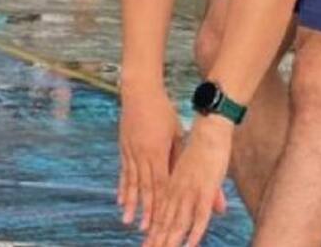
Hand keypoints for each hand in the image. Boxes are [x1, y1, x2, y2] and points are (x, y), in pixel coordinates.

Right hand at [118, 87, 182, 231]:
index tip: (160, 220)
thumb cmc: (163, 111)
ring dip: (131, 203)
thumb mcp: (178, 133)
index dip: (161, 203)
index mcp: (157, 150)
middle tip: (144, 230)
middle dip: (145, 210)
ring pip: (132, 182)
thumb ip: (186, 159)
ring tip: (128, 221)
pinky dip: (122, 187)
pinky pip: (123, 172)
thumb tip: (201, 172)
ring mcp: (130, 151)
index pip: (161, 183)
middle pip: (145, 187)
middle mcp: (141, 154)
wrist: (139, 91)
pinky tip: (120, 201)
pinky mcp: (124, 148)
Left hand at [146, 116, 230, 246]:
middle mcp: (176, 188)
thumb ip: (188, 182)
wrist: (209, 128)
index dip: (153, 226)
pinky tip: (188, 246)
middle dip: (156, 237)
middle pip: (164, 218)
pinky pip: (199, 216)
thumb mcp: (189, 165)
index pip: (160, 209)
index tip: (146, 239)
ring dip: (168, 239)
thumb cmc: (202, 144)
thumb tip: (197, 199)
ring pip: (177, 221)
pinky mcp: (204, 190)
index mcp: (171, 182)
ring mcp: (189, 190)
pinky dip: (194, 233)